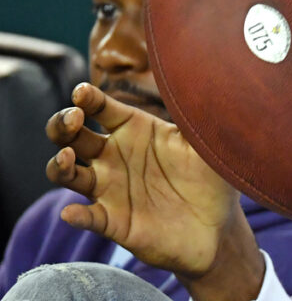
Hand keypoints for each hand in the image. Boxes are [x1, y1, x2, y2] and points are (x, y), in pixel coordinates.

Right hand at [46, 83, 263, 300]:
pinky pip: (87, 217)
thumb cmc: (213, 177)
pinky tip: (73, 213)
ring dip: (61, 165)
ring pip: (68, 173)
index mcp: (136, 129)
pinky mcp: (114, 221)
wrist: (221, 226)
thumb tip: (201, 75)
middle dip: (64, 123)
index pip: (103, 107)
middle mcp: (115, 156)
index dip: (88, 98)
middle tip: (74, 118)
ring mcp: (110, 188)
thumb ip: (199, 113)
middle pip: (73, 135)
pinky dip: (77, 216)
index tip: (83, 92)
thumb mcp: (208, 142)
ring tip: (69, 157)